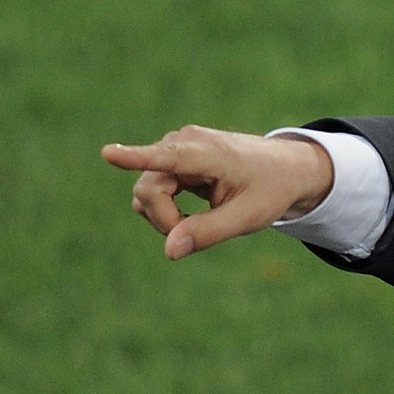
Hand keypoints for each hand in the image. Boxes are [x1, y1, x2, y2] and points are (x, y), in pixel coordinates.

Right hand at [103, 125, 333, 258]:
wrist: (286, 168)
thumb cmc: (270, 190)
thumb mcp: (248, 217)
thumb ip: (208, 233)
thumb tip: (169, 251)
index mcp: (208, 152)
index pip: (166, 157)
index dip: (134, 158)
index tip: (107, 153)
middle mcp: (183, 142)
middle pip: (148, 191)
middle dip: (166, 220)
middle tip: (197, 233)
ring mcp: (173, 148)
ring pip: (146, 193)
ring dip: (166, 217)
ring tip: (201, 220)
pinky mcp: (170, 159)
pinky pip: (152, 192)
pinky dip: (168, 210)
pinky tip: (194, 211)